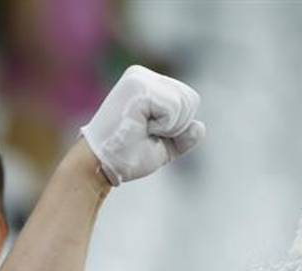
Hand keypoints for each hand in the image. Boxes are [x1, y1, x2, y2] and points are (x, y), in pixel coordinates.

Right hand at [80, 65, 204, 185]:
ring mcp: (139, 78)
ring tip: (142, 129)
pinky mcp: (138, 86)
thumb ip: (183, 137)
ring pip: (184, 103)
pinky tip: (140, 126)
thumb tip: (200, 126)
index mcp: (148, 84)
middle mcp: (142, 75)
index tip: (150, 133)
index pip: (189, 100)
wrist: (101, 164)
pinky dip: (163, 125)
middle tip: (146, 132)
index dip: (178, 126)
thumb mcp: (163, 147)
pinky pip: (173, 108)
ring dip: (168, 127)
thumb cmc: (128, 156)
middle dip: (176, 126)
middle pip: (190, 99)